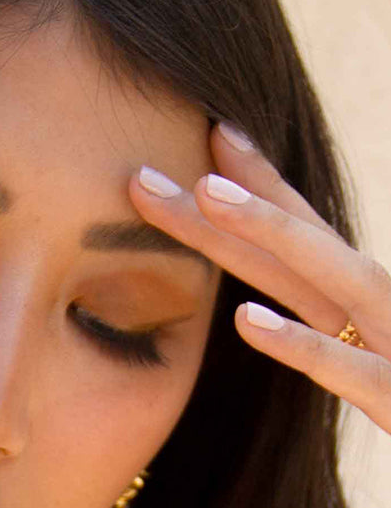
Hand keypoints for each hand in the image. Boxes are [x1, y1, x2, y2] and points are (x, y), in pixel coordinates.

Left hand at [130, 121, 390, 432]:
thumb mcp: (384, 365)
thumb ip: (343, 335)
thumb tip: (284, 308)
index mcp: (372, 302)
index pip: (307, 232)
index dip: (256, 185)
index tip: (206, 138)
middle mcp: (384, 309)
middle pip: (292, 245)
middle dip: (220, 204)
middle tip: (141, 174)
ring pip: (325, 279)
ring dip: (267, 233)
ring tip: (207, 198)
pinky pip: (345, 369)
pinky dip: (298, 344)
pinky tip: (247, 320)